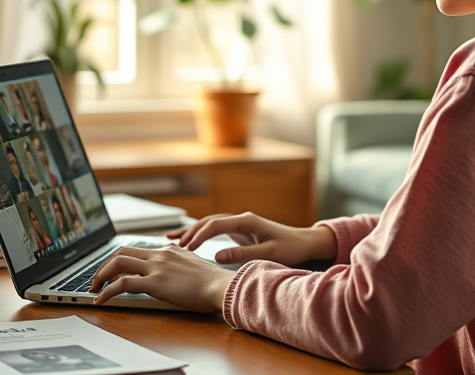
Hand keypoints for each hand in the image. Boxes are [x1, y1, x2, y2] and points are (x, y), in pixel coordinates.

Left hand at [91, 244, 234, 311]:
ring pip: (117, 263)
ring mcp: (156, 266)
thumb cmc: (213, 283)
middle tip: (97, 280)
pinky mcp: (155, 282)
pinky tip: (101, 300)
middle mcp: (160, 254)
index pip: (137, 249)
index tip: (112, 270)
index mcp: (169, 250)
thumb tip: (173, 274)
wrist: (222, 286)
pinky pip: (122, 284)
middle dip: (104, 266)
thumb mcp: (194, 267)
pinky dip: (107, 291)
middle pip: (121, 252)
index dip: (119, 260)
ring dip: (101, 275)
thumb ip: (180, 265)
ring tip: (94, 289)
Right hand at [166, 212, 336, 266]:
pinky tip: (186, 239)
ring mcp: (239, 223)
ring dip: (191, 231)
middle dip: (190, 232)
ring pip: (209, 224)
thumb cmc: (290, 248)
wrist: (304, 242)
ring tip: (170, 239)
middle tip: (174, 247)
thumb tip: (217, 255)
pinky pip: (215, 230)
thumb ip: (242, 254)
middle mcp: (241, 219)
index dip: (200, 235)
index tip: (187, 249)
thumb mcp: (268, 253)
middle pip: (209, 221)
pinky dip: (200, 233)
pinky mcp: (239, 231)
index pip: (216, 225)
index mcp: (247, 221)